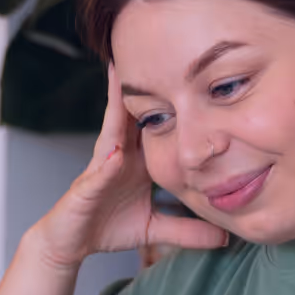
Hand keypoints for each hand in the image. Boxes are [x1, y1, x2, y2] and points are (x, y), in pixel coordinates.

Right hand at [33, 64, 229, 270]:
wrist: (71, 245)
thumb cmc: (107, 228)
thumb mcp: (155, 228)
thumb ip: (187, 231)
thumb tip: (224, 238)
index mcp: (135, 161)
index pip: (154, 123)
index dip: (169, 100)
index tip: (188, 73)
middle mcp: (117, 156)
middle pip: (131, 115)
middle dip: (140, 85)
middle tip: (152, 49)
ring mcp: (100, 169)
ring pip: (111, 132)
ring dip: (117, 107)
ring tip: (123, 79)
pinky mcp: (85, 189)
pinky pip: (98, 174)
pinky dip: (106, 164)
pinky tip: (115, 155)